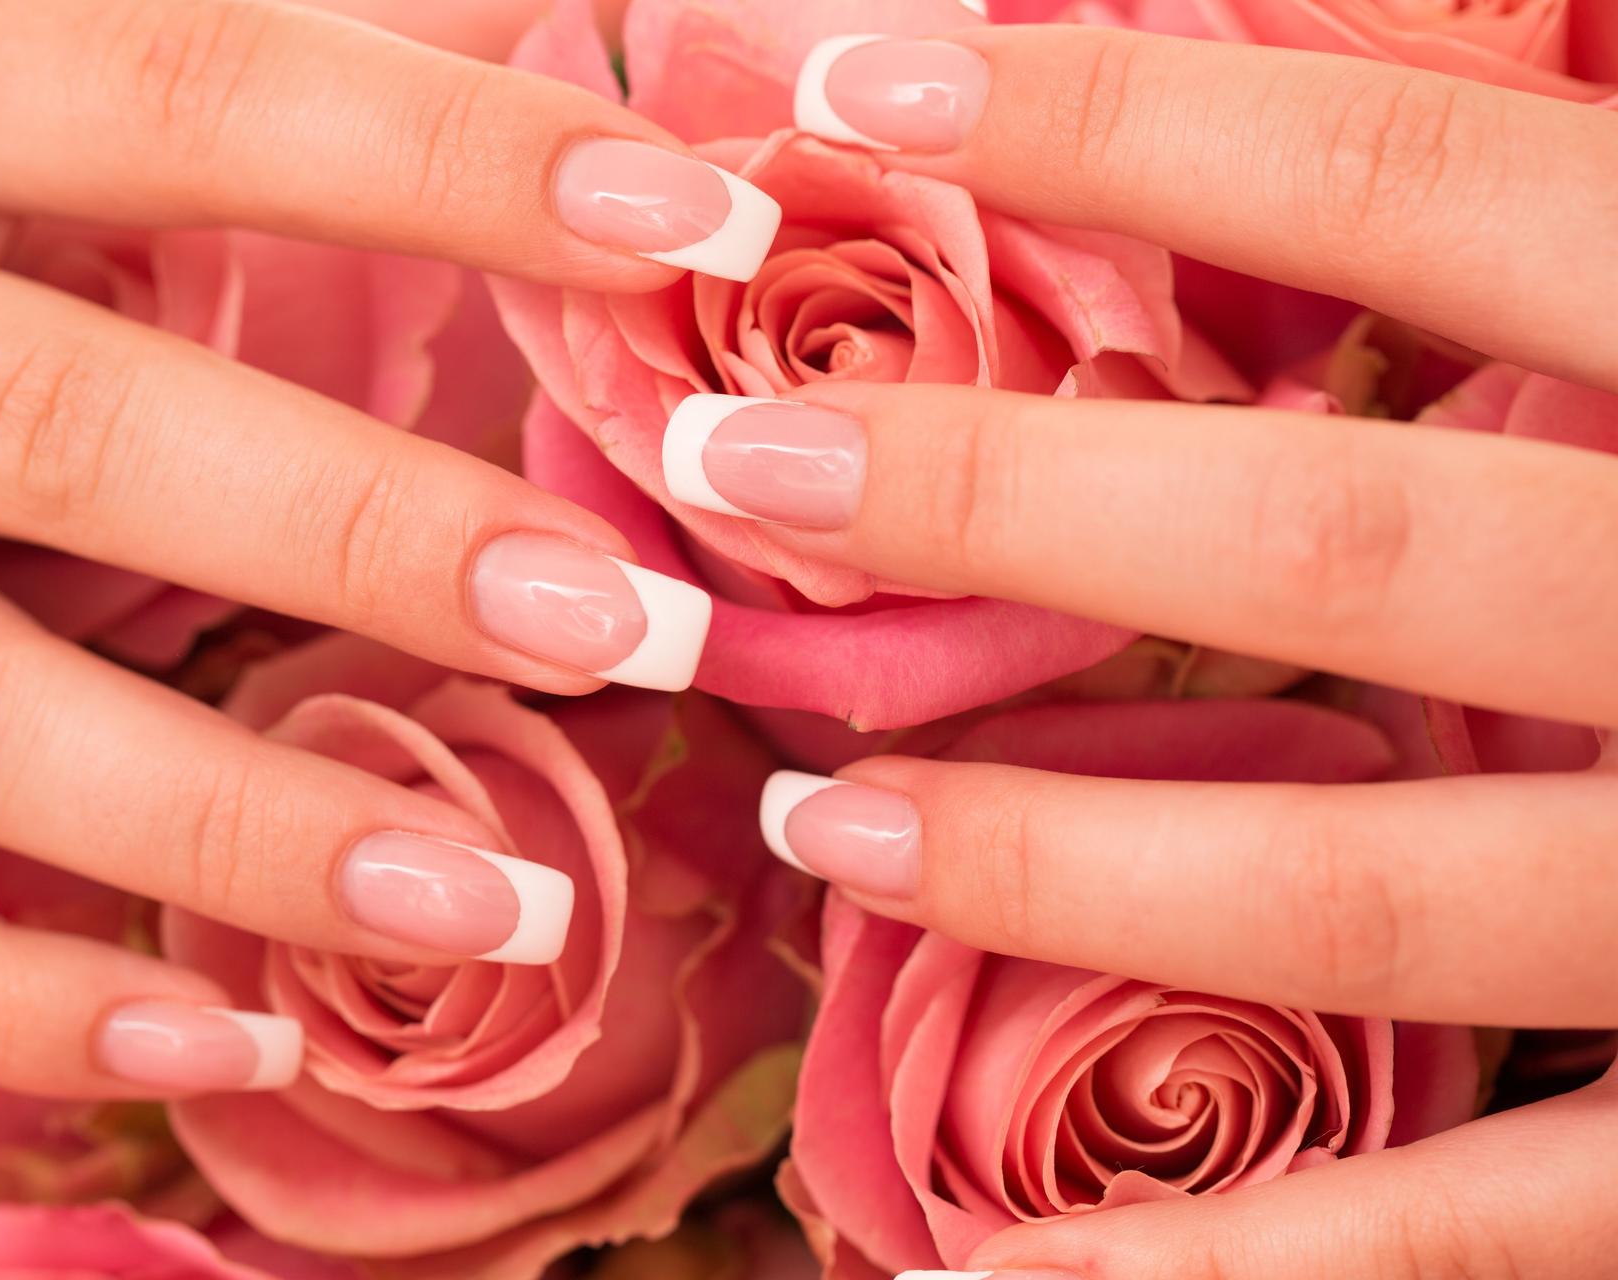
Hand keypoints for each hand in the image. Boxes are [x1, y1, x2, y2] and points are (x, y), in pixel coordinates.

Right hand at [0, 0, 785, 1097]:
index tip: (702, 226)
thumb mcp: (15, 85)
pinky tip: (227, 1042)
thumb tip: (626, 22)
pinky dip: (16, 1007)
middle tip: (628, 629)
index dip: (451, 150)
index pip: (189, 82)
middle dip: (365, 536)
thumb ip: (291, 54)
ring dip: (242, 825)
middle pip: (69, 426)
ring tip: (507, 907)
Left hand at [653, 23, 1617, 1278]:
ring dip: (1060, 868)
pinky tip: (992, 1275)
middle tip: (734, 472)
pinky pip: (1495, 1220)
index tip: (861, 91)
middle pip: (1345, 545)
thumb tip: (1455, 22)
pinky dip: (1248, 1269)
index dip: (1129, 124)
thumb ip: (1602, 193)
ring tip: (808, 832)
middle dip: (1013, 502)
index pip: (1414, 198)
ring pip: (1378, 894)